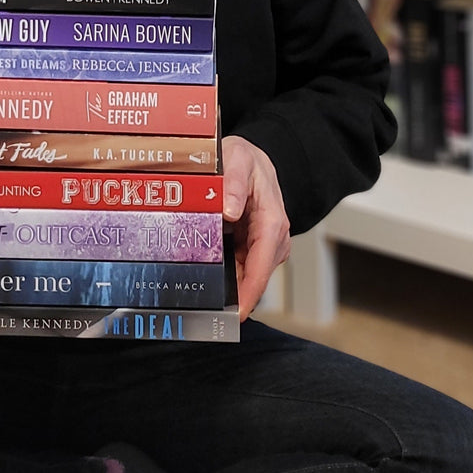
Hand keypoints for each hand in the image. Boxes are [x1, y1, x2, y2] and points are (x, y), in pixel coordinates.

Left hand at [222, 135, 290, 320]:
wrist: (253, 159)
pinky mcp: (252, 247)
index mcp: (272, 221)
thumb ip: (233, 182)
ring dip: (227, 289)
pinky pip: (238, 268)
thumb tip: (229, 210)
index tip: (236, 312)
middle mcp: (273, 238)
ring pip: (245, 276)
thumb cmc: (247, 159)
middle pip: (254, 277)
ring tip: (199, 302)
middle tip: (205, 313)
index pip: (263, 264)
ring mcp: (263, 245)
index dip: (250, 291)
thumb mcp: (238, 159)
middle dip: (234, 297)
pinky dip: (224, 276)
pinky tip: (205, 282)